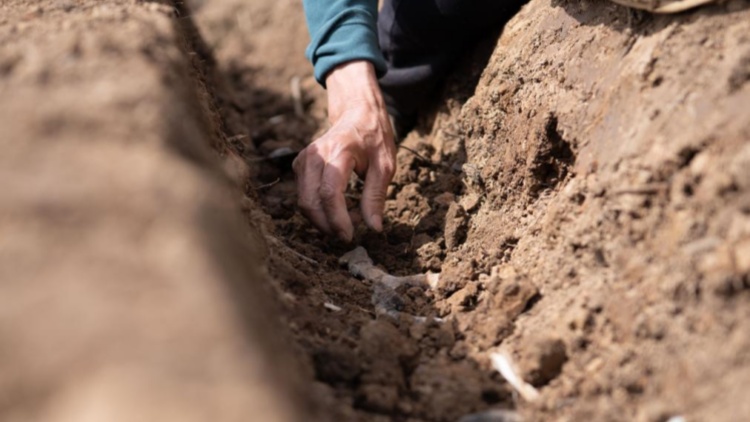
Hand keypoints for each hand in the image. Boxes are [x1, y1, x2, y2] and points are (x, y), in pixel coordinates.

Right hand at [293, 61, 395, 240]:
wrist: (357, 113)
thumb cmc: (374, 138)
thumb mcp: (385, 166)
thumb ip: (376, 196)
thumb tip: (373, 228)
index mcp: (339, 151)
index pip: (329, 191)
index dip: (336, 219)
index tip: (349, 235)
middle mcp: (316, 154)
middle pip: (310, 200)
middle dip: (327, 225)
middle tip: (348, 233)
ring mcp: (304, 159)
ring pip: (304, 202)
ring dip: (322, 220)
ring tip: (347, 220)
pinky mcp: (300, 165)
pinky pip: (304, 196)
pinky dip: (318, 210)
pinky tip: (337, 209)